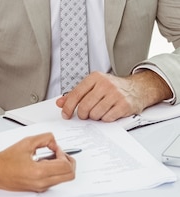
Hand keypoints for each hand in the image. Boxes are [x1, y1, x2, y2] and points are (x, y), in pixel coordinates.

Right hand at [0, 132, 75, 191]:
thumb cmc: (7, 159)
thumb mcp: (27, 142)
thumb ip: (44, 138)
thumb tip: (54, 142)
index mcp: (39, 172)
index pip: (66, 166)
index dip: (64, 154)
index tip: (55, 148)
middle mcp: (42, 182)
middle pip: (70, 175)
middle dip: (68, 161)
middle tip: (59, 153)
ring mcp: (42, 187)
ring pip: (63, 178)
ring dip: (61, 166)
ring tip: (49, 157)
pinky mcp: (39, 189)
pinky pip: (55, 180)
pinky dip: (55, 171)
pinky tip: (44, 162)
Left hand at [56, 70, 171, 121]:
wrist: (137, 88)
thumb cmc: (112, 88)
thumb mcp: (94, 86)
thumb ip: (76, 94)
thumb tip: (60, 103)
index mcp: (95, 77)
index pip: (76, 94)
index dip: (68, 106)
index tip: (65, 114)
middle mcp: (105, 84)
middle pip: (85, 106)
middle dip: (82, 114)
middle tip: (85, 115)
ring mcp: (115, 94)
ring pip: (95, 114)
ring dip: (95, 117)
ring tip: (99, 111)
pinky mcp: (124, 105)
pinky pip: (107, 118)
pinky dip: (105, 119)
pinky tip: (109, 113)